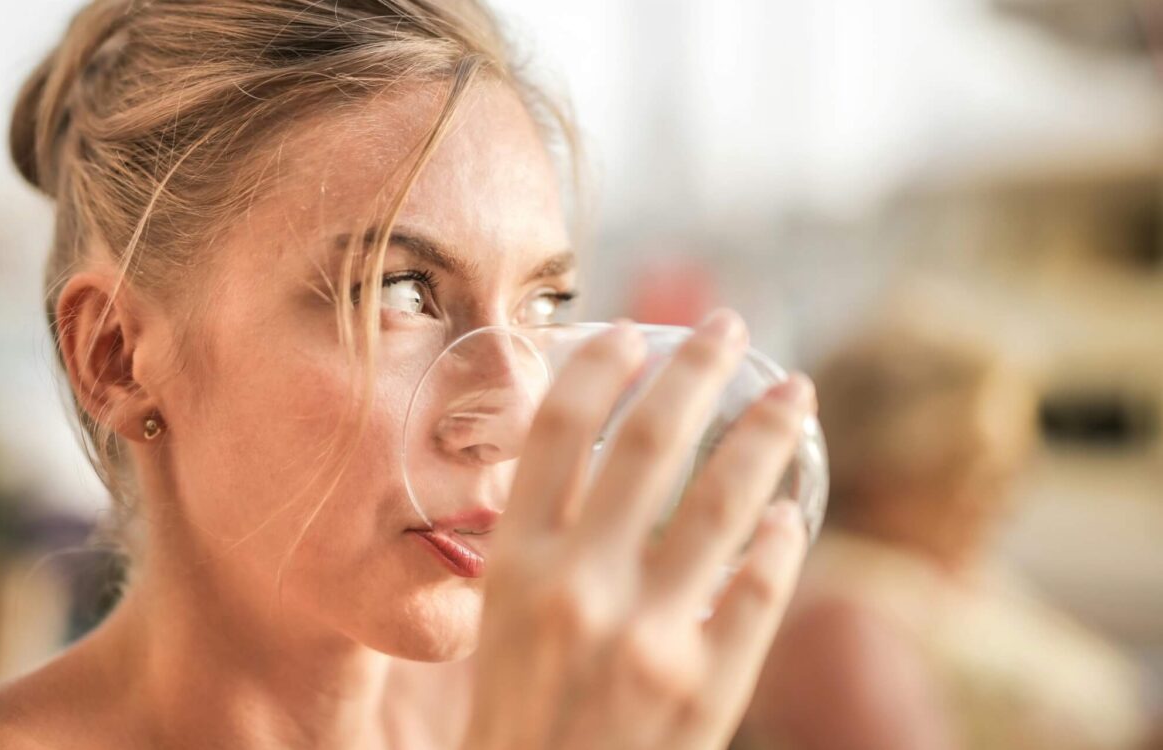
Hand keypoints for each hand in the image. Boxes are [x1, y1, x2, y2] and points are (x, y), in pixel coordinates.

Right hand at [461, 311, 813, 749]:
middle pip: (647, 445)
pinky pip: (758, 589)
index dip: (598, 368)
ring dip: (764, 433)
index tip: (632, 333)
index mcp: (515, 566)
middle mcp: (578, 587)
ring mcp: (647, 635)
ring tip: (793, 394)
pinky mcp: (706, 684)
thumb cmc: (516, 717)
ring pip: (723, 501)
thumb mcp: (501, 624)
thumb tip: (601, 462)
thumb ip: (543, 546)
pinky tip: (788, 511)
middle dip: (694, 371)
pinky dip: (779, 540)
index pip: (556, 433)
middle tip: (728, 327)